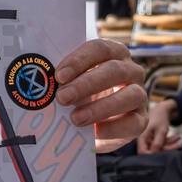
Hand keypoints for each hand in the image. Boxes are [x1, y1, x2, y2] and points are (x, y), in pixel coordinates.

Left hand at [55, 38, 147, 153]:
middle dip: (86, 84)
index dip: (79, 61)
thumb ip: (62, 78)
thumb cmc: (78, 95)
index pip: (100, 48)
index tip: (59, 76)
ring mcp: (139, 95)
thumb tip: (40, 81)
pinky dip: (112, 129)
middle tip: (62, 97)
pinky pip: (133, 123)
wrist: (92, 125)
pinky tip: (94, 133)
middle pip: (114, 70)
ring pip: (129, 95)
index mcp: (114, 53)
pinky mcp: (141, 120)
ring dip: (100, 107)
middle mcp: (131, 70)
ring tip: (75, 118)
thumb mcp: (70, 83)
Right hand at [137, 99, 181, 153]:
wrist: (161, 109)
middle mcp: (144, 140)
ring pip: (160, 148)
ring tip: (180, 137)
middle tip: (180, 144)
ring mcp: (149, 141)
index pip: (142, 152)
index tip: (164, 154)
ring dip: (171, 145)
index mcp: (142, 137)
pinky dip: (170, 142)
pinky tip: (177, 137)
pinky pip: (162, 145)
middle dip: (168, 148)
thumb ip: (158, 142)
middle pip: (154, 151)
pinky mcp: (154, 140)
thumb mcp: (161, 130)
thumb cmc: (160, 118)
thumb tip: (154, 154)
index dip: (151, 156)